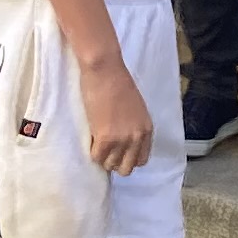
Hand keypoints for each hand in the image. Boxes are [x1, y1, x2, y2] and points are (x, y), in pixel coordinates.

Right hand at [78, 50, 155, 175]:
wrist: (105, 69)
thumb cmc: (116, 81)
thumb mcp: (135, 108)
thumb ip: (133, 126)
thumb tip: (123, 139)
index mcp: (147, 129)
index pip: (141, 160)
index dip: (127, 157)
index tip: (117, 151)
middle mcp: (137, 137)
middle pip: (127, 168)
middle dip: (114, 161)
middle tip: (105, 148)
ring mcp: (122, 139)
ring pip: (110, 165)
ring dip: (102, 156)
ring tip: (96, 141)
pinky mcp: (106, 138)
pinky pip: (97, 157)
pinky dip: (92, 151)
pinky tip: (91, 138)